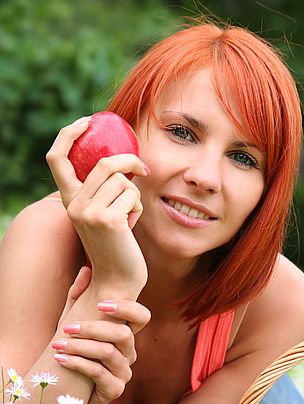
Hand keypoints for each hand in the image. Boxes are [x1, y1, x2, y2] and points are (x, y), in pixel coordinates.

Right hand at [46, 117, 148, 294]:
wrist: (118, 279)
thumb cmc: (116, 245)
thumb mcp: (103, 214)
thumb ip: (103, 190)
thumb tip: (121, 161)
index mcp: (69, 201)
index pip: (57, 159)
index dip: (69, 134)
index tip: (88, 122)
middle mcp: (74, 205)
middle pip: (105, 164)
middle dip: (130, 162)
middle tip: (144, 169)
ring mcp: (89, 212)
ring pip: (123, 181)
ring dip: (134, 195)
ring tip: (129, 216)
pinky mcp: (108, 220)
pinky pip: (133, 196)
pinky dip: (138, 208)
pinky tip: (132, 227)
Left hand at [52, 299, 150, 403]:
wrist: (67, 392)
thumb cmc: (73, 352)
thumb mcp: (74, 323)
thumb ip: (79, 297)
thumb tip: (86, 269)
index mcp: (125, 335)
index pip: (141, 317)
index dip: (127, 308)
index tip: (100, 304)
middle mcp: (129, 353)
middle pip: (124, 334)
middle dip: (94, 329)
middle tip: (68, 327)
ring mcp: (124, 372)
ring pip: (109, 353)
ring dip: (80, 347)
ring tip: (58, 344)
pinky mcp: (114, 390)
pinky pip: (98, 373)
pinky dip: (77, 363)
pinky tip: (60, 358)